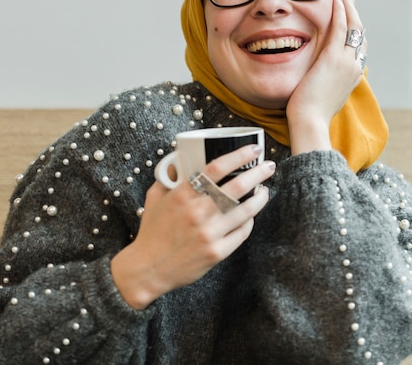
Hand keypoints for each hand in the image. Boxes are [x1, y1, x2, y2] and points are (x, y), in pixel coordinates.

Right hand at [110, 145, 274, 308]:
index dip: (239, 156)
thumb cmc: (152, 231)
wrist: (148, 268)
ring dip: (259, 197)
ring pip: (245, 210)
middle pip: (237, 186)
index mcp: (183, 195)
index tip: (253, 150)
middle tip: (268, 166)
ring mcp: (209, 233)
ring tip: (264, 190)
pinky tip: (250, 215)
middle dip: (258, 173)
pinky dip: (249, 221)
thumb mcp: (155, 197)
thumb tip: (181, 160)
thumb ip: (169, 177)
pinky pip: (242, 233)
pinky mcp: (217, 253)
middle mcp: (198, 212)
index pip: (216, 168)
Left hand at [286, 0, 365, 153]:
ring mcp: (346, 62)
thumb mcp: (322, 94)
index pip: (358, 46)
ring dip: (349, 7)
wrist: (309, 121)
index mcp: (352, 75)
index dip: (355, 28)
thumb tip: (317, 76)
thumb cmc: (309, 113)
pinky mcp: (332, 58)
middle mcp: (354, 67)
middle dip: (355, 13)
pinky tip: (335, 1)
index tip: (349, 15)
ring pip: (353, 27)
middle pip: (360, 33)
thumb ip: (324, 81)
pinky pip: (340, 28)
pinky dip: (340, 12)